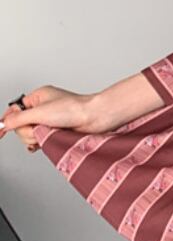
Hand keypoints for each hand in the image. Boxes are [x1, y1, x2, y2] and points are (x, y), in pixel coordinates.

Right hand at [0, 85, 114, 151]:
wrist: (95, 118)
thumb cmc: (75, 109)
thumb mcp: (40, 112)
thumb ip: (18, 118)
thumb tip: (3, 123)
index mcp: (38, 97)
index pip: (14, 110)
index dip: (7, 121)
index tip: (0, 132)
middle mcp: (43, 108)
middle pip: (21, 125)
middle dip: (28, 131)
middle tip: (40, 128)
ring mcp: (50, 120)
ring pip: (30, 134)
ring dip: (37, 137)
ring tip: (50, 133)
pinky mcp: (56, 131)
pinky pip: (40, 140)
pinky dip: (40, 143)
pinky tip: (44, 143)